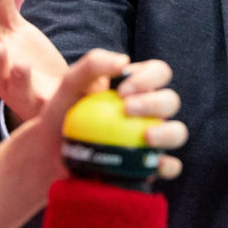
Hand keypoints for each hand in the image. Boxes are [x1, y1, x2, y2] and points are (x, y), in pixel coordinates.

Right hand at [0, 0, 67, 121]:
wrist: (50, 104)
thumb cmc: (25, 62)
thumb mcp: (11, 29)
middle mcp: (9, 85)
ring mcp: (32, 101)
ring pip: (24, 94)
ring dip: (21, 80)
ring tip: (21, 65)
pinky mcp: (59, 111)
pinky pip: (66, 100)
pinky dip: (77, 87)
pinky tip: (85, 77)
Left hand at [39, 51, 188, 180]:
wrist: (50, 152)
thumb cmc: (63, 112)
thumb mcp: (70, 83)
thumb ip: (92, 64)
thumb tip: (123, 61)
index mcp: (137, 86)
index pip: (159, 72)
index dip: (149, 77)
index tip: (122, 91)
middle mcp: (150, 110)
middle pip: (171, 101)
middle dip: (154, 103)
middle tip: (127, 109)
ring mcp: (152, 138)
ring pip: (178, 132)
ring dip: (168, 132)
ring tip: (146, 137)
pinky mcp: (149, 165)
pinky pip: (170, 166)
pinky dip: (168, 166)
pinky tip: (153, 165)